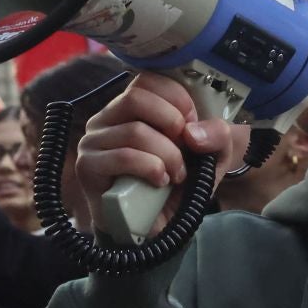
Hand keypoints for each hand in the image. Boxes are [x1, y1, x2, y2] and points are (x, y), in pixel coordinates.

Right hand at [77, 73, 234, 203]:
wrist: (159, 226)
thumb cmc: (179, 184)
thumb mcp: (212, 157)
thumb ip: (219, 136)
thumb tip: (193, 132)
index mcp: (131, 108)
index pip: (146, 80)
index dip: (177, 99)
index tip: (192, 125)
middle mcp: (106, 119)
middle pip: (135, 98)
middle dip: (171, 123)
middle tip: (185, 149)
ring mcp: (93, 142)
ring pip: (134, 132)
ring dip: (167, 155)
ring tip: (176, 175)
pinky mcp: (88, 167)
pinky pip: (122, 157)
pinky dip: (150, 168)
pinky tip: (160, 182)